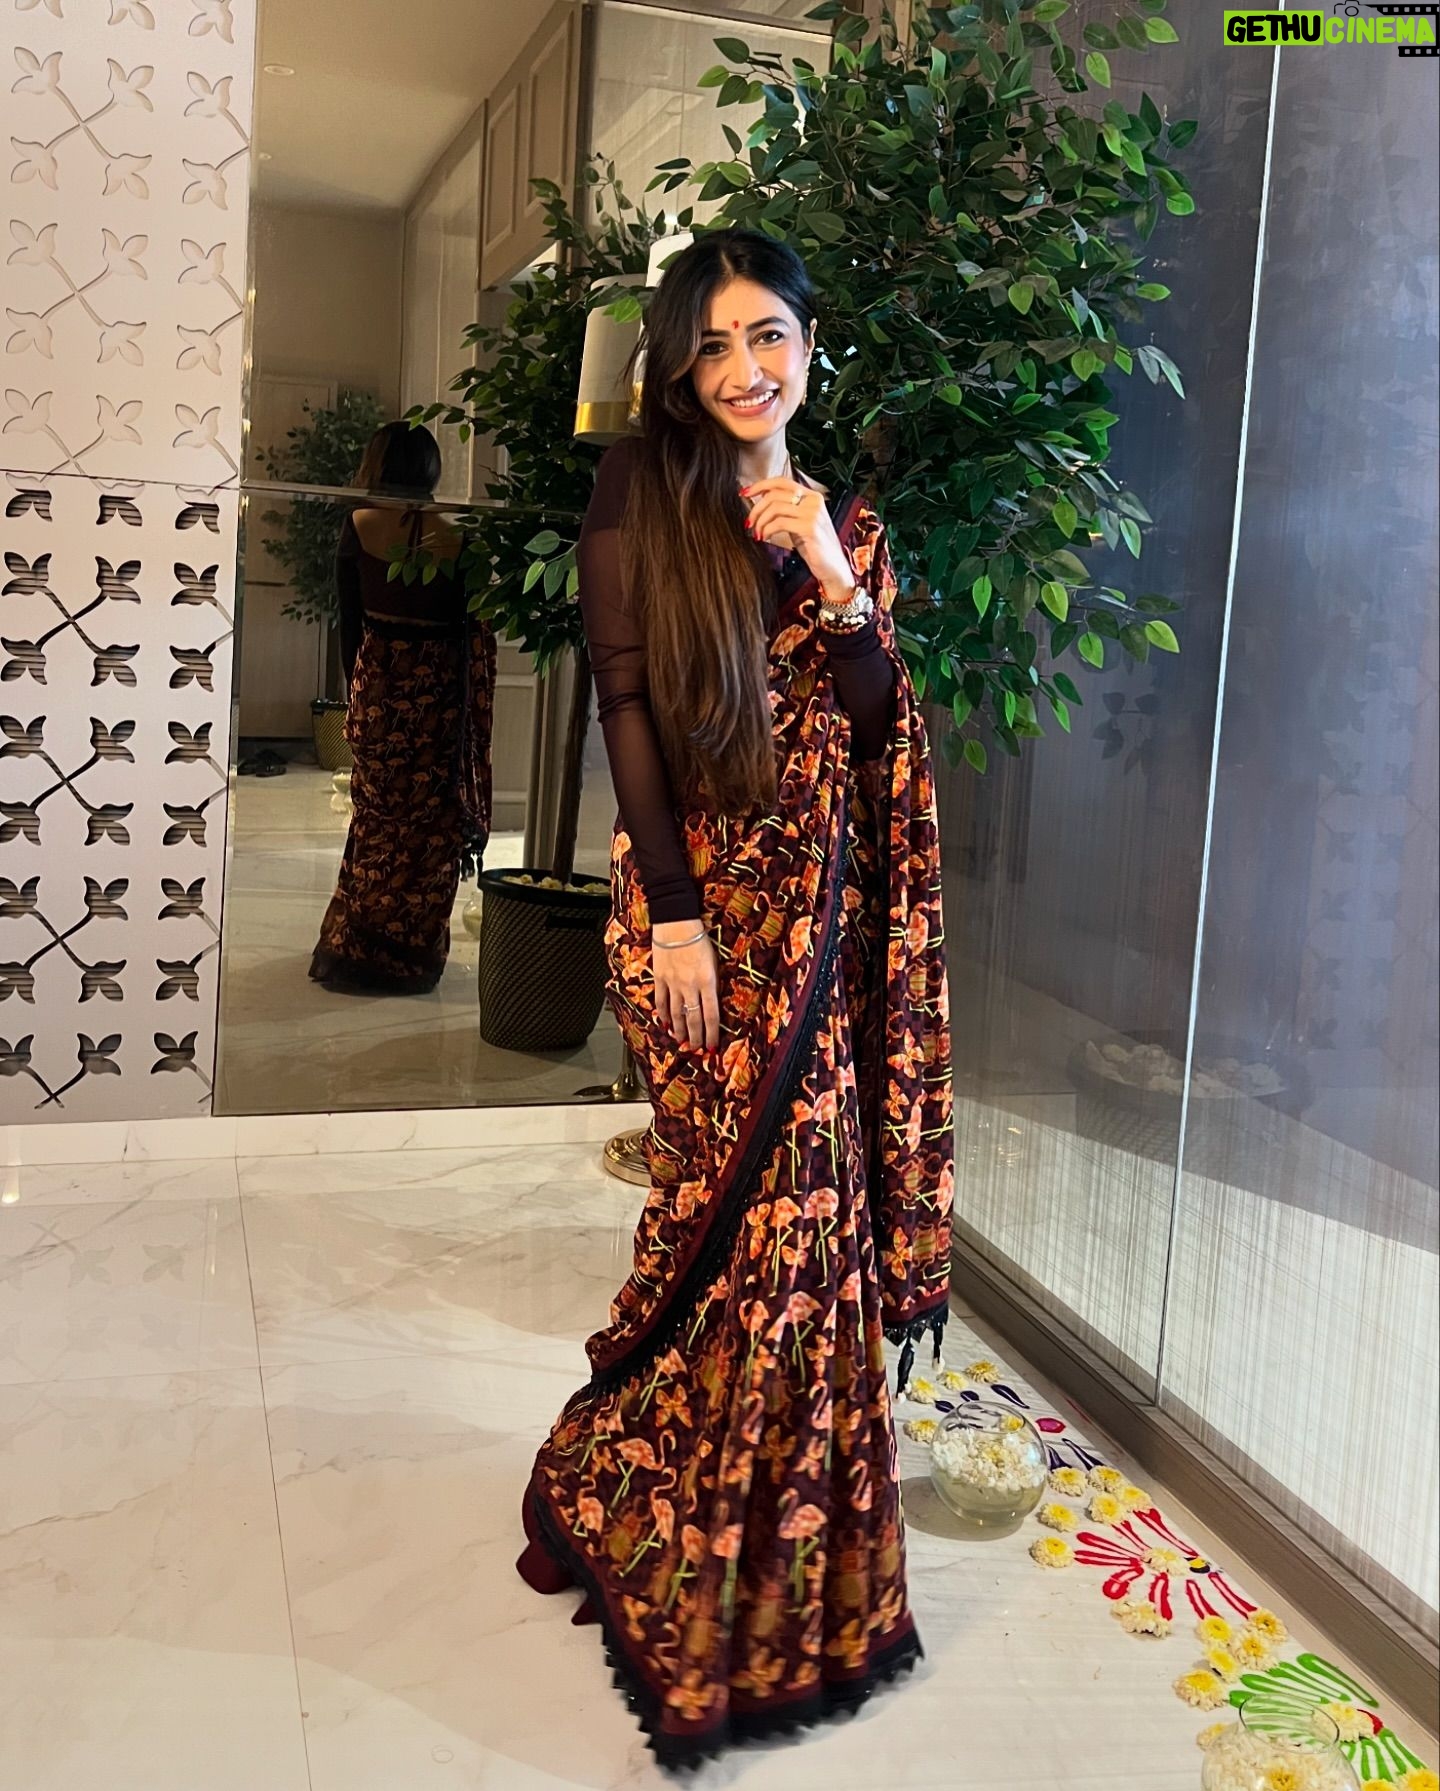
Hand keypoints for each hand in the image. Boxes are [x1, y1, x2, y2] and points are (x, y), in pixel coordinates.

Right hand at [650, 920, 720, 1050]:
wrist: (676, 923)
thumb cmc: (699, 939)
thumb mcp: (714, 962)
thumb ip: (712, 984)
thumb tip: (710, 1003)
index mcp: (708, 981)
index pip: (711, 1015)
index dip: (711, 1034)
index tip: (712, 1046)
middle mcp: (690, 985)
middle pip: (693, 1019)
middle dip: (695, 1037)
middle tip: (696, 1049)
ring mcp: (673, 983)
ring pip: (676, 1014)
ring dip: (679, 1030)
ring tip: (681, 1041)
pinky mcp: (659, 978)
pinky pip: (660, 1001)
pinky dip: (663, 1015)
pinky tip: (665, 1024)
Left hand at [742, 477, 852, 593]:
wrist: (832, 567)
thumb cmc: (814, 547)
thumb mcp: (799, 523)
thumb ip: (786, 510)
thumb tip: (760, 500)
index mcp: (812, 496)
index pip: (782, 482)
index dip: (761, 485)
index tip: (745, 493)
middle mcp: (814, 501)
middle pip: (775, 494)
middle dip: (756, 508)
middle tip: (749, 522)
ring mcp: (813, 514)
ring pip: (775, 508)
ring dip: (760, 521)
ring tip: (757, 533)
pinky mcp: (810, 527)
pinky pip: (779, 523)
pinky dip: (767, 530)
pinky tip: (765, 538)